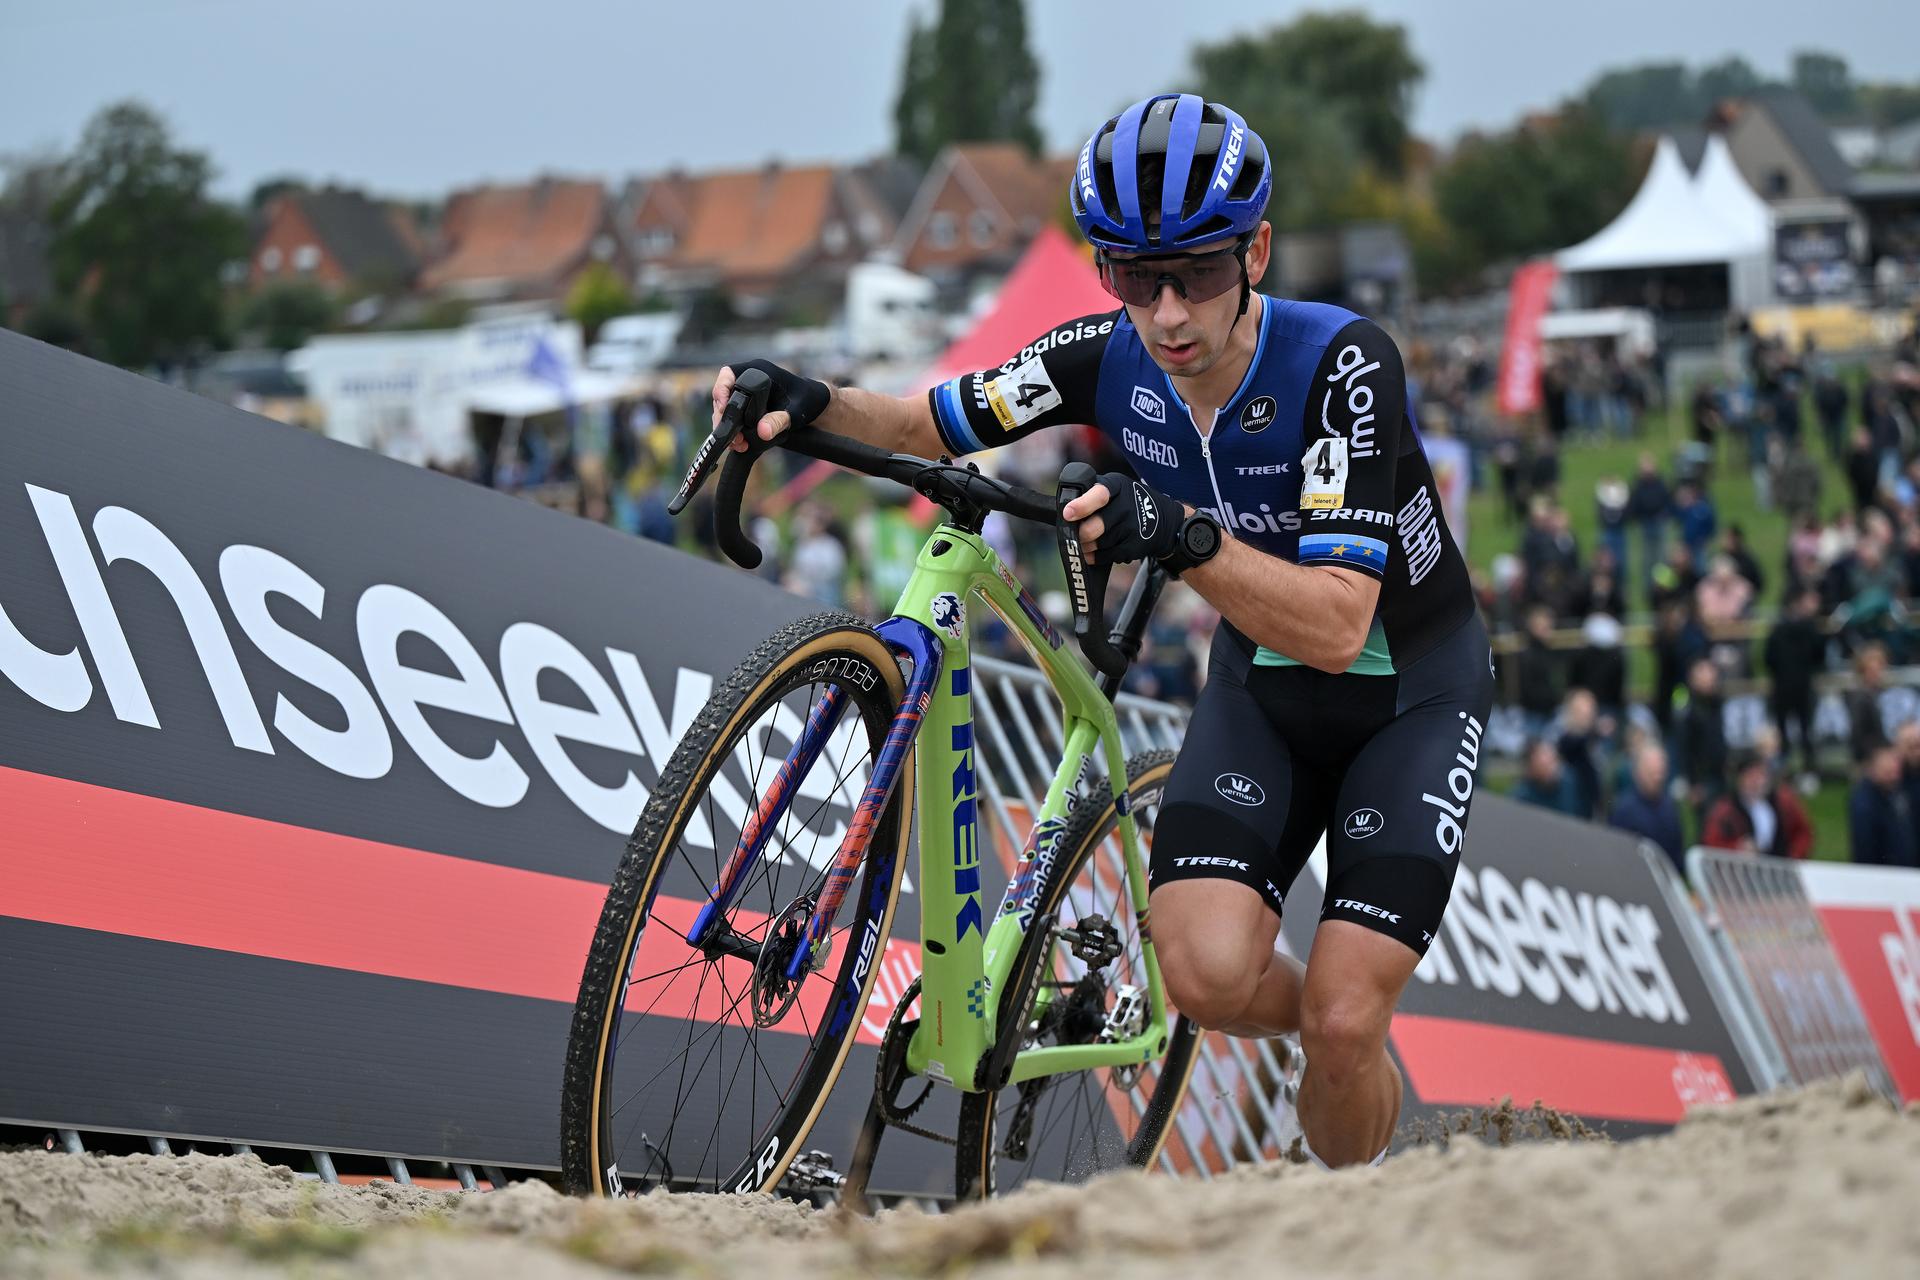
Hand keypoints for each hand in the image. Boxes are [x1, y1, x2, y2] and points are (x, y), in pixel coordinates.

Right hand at [712, 359, 831, 451]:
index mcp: (759, 370)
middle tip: (730, 437)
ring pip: (726, 409)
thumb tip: (762, 431)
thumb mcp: (796, 412)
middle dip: (722, 416)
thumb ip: (779, 421)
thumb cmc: (808, 401)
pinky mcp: (747, 406)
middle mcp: (749, 378)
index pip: (728, 374)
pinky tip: (740, 444)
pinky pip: (734, 417)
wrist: (816, 406)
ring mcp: (746, 393)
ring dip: (727, 427)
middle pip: (723, 395)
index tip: (722, 409)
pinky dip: (734, 430)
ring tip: (737, 444)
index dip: (721, 390)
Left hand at [1061, 471, 1183, 564]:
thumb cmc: (1126, 503)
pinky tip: (1096, 553)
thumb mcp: (1114, 489)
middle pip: (1094, 527)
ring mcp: (1133, 525)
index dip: (1082, 505)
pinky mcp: (1136, 545)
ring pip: (1098, 543)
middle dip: (1080, 535)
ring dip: (1086, 547)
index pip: (1099, 494)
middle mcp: (1127, 504)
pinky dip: (1096, 557)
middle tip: (1075, 535)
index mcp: (1117, 485)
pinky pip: (1107, 556)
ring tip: (1087, 543)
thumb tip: (1063, 516)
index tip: (1067, 514)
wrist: (1163, 520)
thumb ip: (1090, 496)